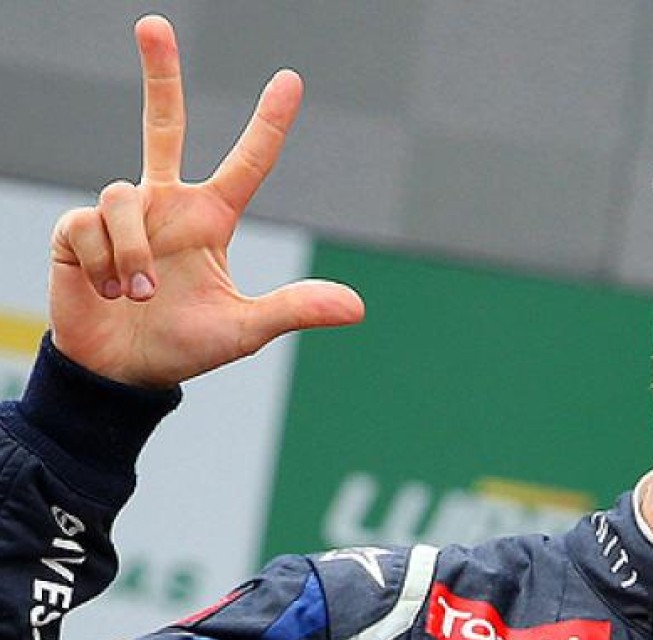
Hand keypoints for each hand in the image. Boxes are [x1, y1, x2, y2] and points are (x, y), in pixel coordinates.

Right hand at [49, 15, 363, 387]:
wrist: (122, 374)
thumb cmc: (184, 348)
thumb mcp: (244, 329)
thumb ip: (293, 310)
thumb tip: (358, 307)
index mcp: (211, 219)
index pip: (248, 162)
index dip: (268, 121)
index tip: (290, 79)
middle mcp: (167, 205)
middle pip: (162, 124)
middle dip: (158, 74)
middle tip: (153, 22)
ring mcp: (122, 214)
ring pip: (124, 196)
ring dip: (134, 254)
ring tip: (137, 295)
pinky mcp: (78, 229)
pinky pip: (90, 224)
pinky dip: (103, 263)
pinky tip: (105, 291)